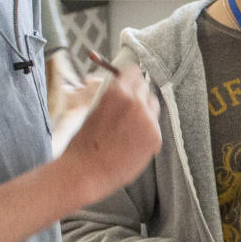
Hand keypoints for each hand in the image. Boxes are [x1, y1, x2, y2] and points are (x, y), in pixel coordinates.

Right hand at [63, 61, 161, 196]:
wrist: (87, 170)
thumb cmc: (85, 142)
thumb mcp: (94, 108)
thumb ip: (112, 97)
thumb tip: (123, 89)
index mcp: (116, 91)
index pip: (134, 71)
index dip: (131, 78)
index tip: (130, 84)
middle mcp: (135, 101)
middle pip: (145, 87)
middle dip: (138, 95)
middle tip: (129, 110)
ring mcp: (148, 119)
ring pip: (154, 106)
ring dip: (146, 112)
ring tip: (130, 128)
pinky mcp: (155, 137)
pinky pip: (155, 127)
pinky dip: (147, 132)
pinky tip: (133, 143)